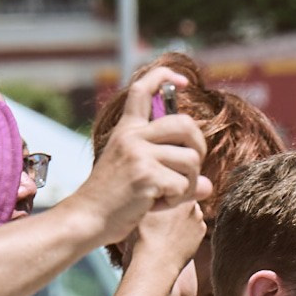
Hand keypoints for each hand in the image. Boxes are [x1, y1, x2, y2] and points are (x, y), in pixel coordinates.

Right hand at [76, 68, 208, 242]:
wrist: (88, 218)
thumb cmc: (113, 198)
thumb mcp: (135, 171)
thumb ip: (170, 170)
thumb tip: (207, 185)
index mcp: (127, 129)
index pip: (142, 89)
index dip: (164, 76)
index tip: (183, 80)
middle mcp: (133, 136)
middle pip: (186, 124)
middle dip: (198, 147)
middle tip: (190, 168)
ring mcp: (139, 154)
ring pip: (191, 160)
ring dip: (187, 183)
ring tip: (165, 194)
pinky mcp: (146, 176)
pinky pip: (183, 185)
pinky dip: (176, 201)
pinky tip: (154, 205)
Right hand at [123, 192, 207, 277]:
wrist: (156, 262)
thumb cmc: (144, 234)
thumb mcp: (144, 208)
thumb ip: (154, 196)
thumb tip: (153, 188)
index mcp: (179, 194)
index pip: (176, 188)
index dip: (167, 195)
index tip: (158, 204)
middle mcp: (193, 205)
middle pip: (184, 200)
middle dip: (175, 206)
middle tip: (161, 217)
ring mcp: (199, 220)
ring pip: (190, 214)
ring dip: (182, 218)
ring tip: (166, 229)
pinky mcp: (202, 234)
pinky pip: (195, 227)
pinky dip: (187, 230)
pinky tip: (174, 237)